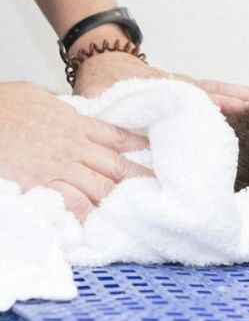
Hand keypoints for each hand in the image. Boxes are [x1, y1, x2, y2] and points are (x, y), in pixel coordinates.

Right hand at [0, 82, 152, 220]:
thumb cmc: (4, 104)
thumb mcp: (40, 98)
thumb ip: (61, 109)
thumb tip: (69, 112)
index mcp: (76, 123)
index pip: (117, 137)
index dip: (139, 146)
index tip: (155, 155)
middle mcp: (75, 146)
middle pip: (116, 165)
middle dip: (139, 178)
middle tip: (160, 189)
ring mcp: (60, 166)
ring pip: (100, 185)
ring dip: (119, 198)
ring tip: (138, 211)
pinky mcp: (42, 183)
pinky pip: (72, 201)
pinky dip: (85, 212)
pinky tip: (97, 222)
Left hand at [72, 49, 248, 114]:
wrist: (104, 57)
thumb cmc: (101, 81)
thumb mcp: (97, 96)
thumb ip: (103, 110)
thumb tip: (107, 128)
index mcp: (161, 88)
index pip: (193, 95)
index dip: (214, 101)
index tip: (236, 106)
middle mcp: (180, 86)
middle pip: (218, 90)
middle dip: (244, 96)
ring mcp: (188, 86)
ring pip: (223, 89)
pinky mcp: (190, 89)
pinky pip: (220, 90)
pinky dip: (241, 94)